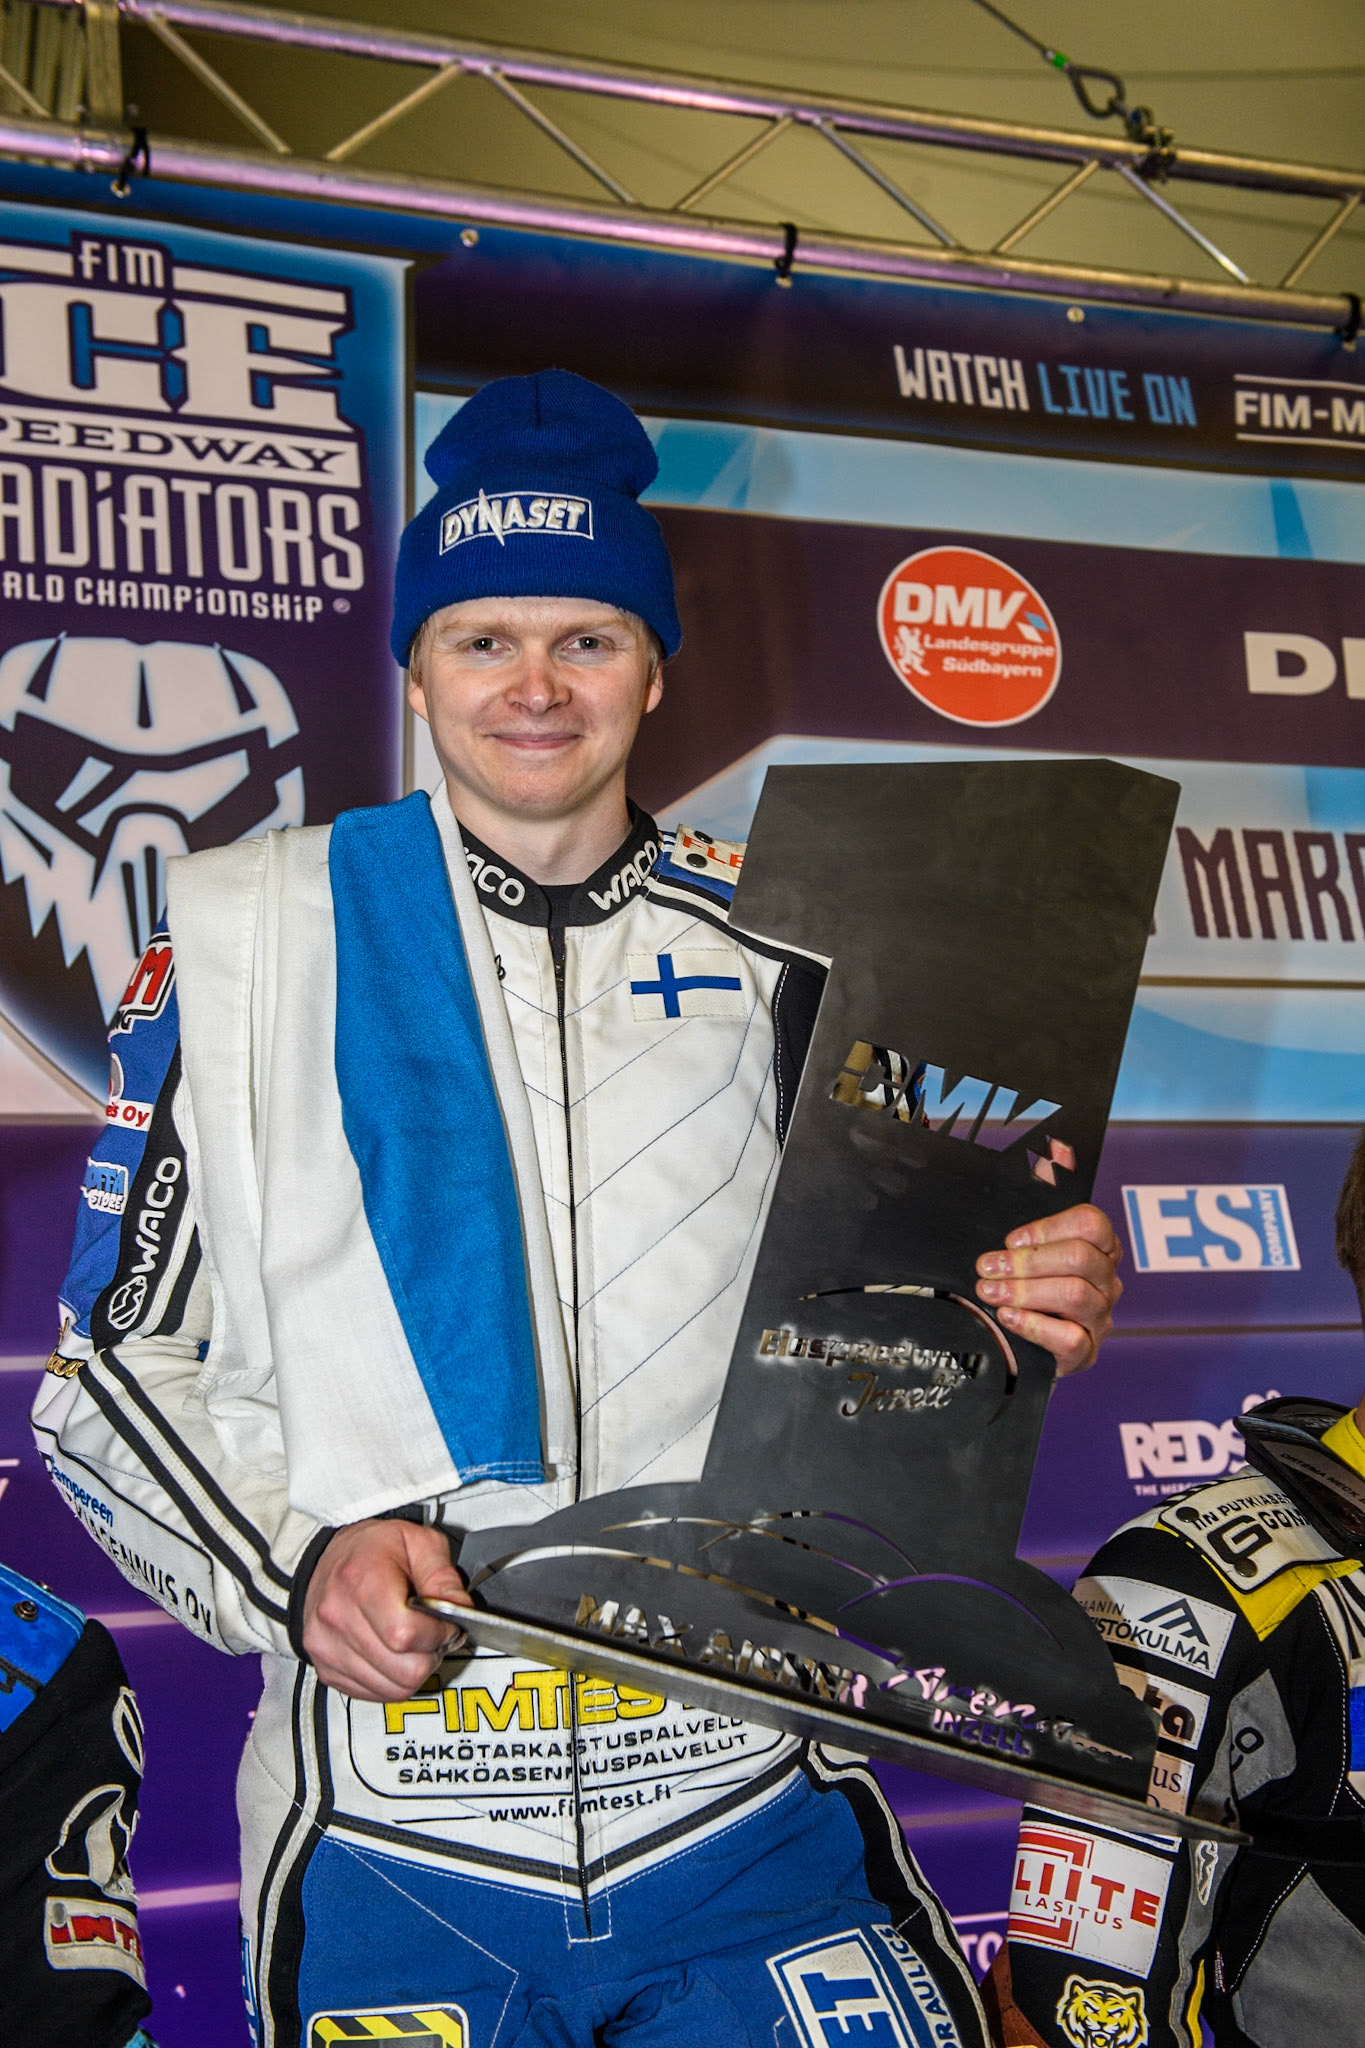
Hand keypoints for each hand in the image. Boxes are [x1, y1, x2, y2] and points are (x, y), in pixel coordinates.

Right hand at [301, 1519, 471, 1700]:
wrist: (331, 1558)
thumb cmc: (373, 1548)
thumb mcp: (420, 1543)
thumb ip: (445, 1578)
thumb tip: (463, 1612)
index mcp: (360, 1580)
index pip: (405, 1635)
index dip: (438, 1634)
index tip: (448, 1624)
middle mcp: (337, 1617)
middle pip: (404, 1670)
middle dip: (431, 1655)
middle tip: (433, 1634)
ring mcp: (327, 1648)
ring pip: (394, 1689)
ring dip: (414, 1670)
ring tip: (415, 1642)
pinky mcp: (327, 1669)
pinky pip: (376, 1695)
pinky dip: (394, 1681)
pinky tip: (396, 1655)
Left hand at [974, 1201, 1122, 1377]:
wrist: (1021, 1349)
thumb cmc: (1023, 1294)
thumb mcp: (1024, 1257)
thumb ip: (1024, 1235)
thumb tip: (1009, 1196)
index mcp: (1098, 1250)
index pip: (1091, 1224)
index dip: (1047, 1228)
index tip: (1011, 1240)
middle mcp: (1106, 1281)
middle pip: (1080, 1257)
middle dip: (1026, 1260)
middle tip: (989, 1267)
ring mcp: (1100, 1317)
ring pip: (1075, 1294)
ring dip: (1025, 1290)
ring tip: (991, 1291)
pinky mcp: (1087, 1352)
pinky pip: (1070, 1338)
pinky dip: (1033, 1325)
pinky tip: (1009, 1317)